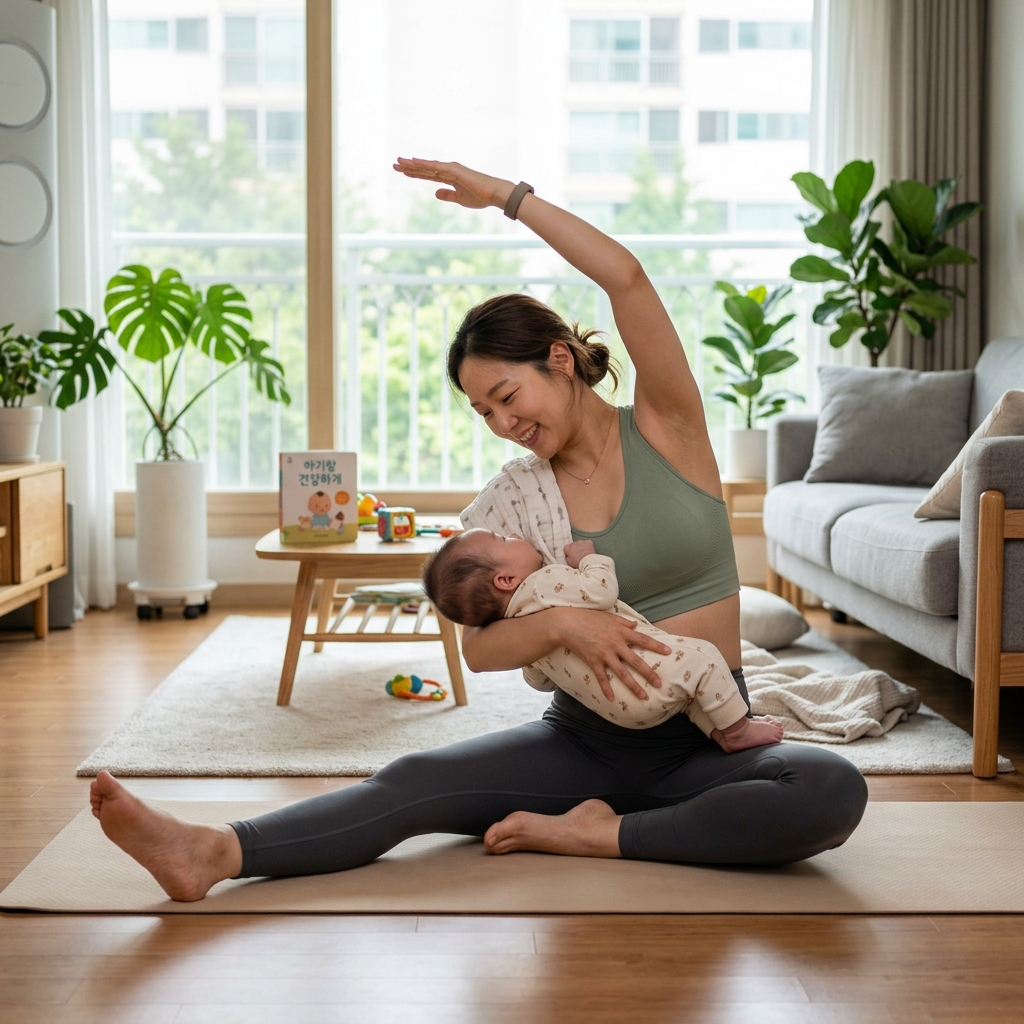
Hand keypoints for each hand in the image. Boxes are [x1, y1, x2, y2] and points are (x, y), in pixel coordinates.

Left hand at [393, 157, 514, 210]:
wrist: (494, 194)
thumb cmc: (480, 196)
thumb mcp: (460, 199)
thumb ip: (447, 195)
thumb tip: (435, 193)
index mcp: (449, 178)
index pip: (428, 175)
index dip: (415, 173)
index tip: (403, 172)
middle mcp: (448, 170)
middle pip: (424, 168)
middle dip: (409, 167)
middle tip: (394, 164)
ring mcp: (451, 169)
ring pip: (427, 166)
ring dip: (413, 164)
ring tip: (398, 162)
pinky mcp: (454, 170)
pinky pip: (436, 167)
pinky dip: (424, 164)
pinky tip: (413, 162)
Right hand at [552, 608, 669, 701]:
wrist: (567, 624)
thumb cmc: (587, 617)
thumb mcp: (608, 617)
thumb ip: (623, 623)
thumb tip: (636, 625)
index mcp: (621, 633)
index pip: (643, 640)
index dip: (657, 646)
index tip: (669, 652)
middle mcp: (616, 645)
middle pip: (636, 662)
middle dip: (649, 674)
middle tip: (660, 683)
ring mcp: (604, 655)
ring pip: (622, 674)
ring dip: (633, 686)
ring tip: (643, 696)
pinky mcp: (593, 661)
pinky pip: (602, 678)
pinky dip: (606, 689)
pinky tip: (612, 699)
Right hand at [563, 540, 595, 568]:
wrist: (588, 562)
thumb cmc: (578, 562)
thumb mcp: (569, 562)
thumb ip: (567, 557)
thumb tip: (568, 555)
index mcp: (568, 548)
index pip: (566, 548)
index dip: (568, 552)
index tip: (571, 555)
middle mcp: (574, 543)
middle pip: (573, 545)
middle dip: (575, 549)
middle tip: (578, 555)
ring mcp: (581, 542)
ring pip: (580, 543)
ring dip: (581, 546)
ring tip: (583, 553)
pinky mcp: (588, 542)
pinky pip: (587, 542)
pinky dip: (587, 545)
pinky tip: (588, 550)